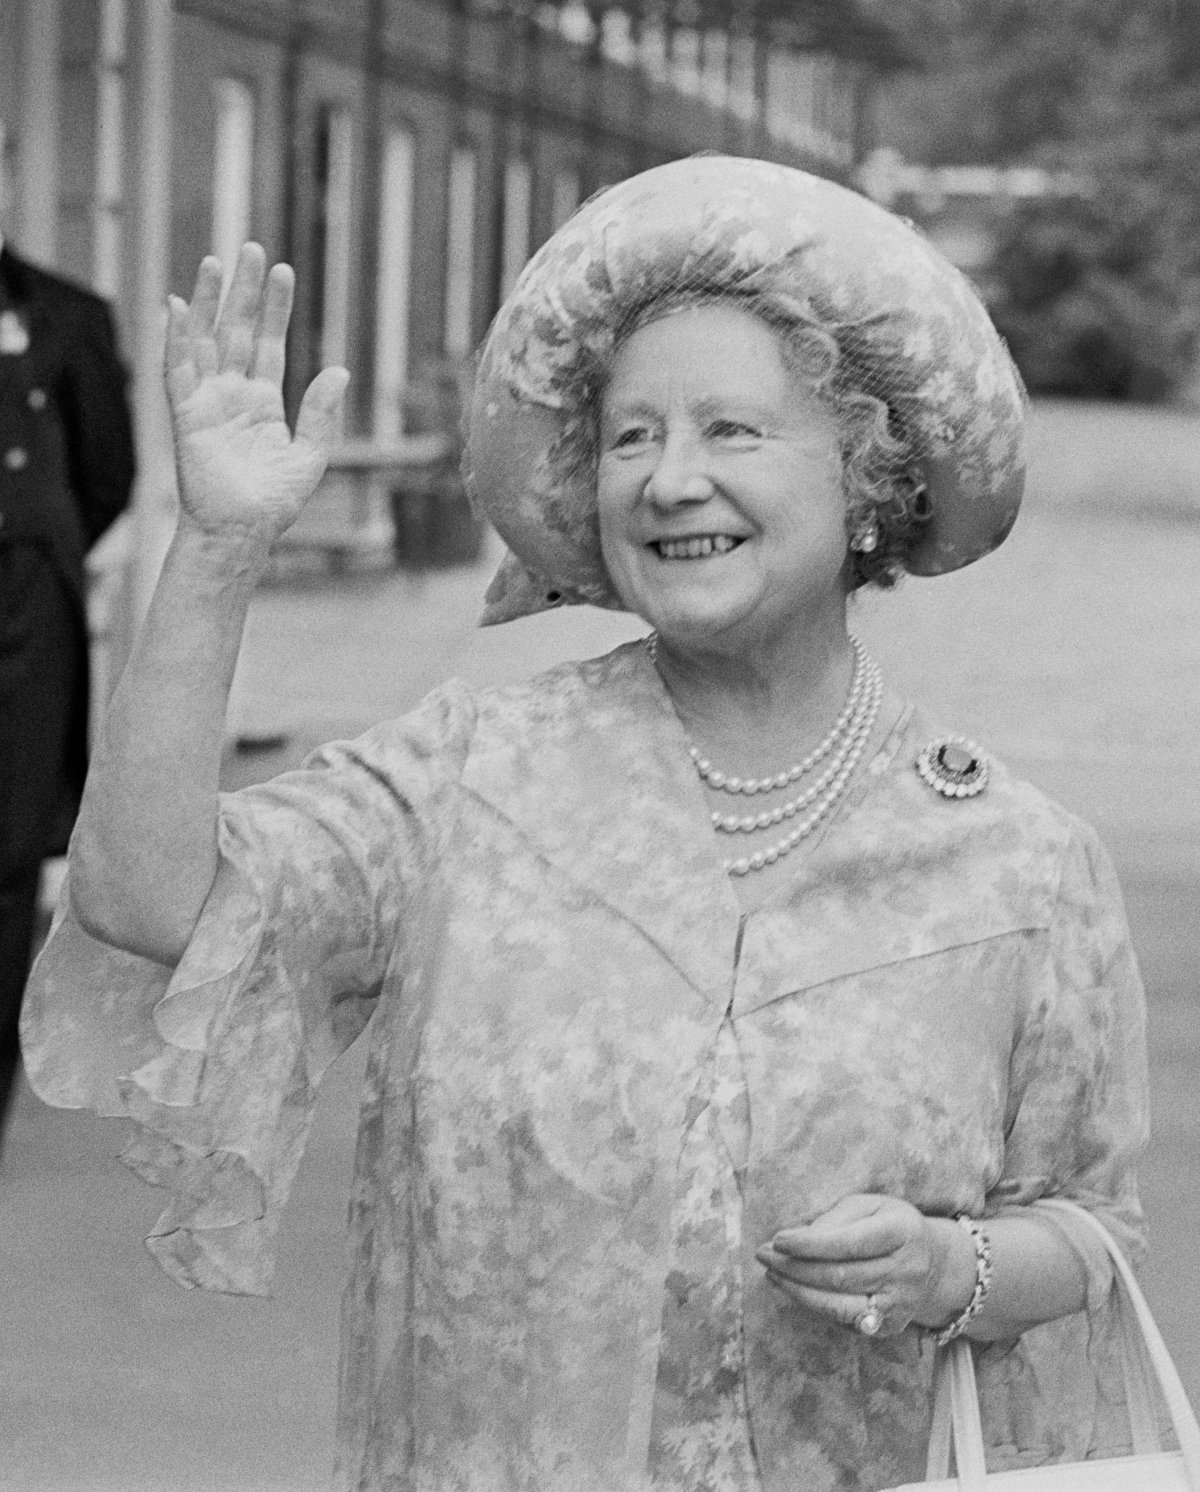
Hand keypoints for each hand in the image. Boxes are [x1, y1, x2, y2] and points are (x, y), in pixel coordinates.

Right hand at [165, 243, 349, 548]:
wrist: (243, 532)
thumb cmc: (273, 503)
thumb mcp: (309, 456)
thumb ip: (321, 415)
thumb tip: (339, 371)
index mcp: (262, 403)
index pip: (269, 344)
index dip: (276, 308)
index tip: (284, 271)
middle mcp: (233, 394)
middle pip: (238, 331)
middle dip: (246, 291)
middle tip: (253, 248)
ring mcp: (207, 401)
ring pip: (207, 339)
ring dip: (210, 301)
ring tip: (218, 261)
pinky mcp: (186, 414)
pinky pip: (177, 369)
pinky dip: (176, 338)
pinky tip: (179, 305)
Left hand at [755, 1194, 975, 1337]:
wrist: (935, 1265)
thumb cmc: (891, 1225)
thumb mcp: (870, 1206)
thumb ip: (836, 1218)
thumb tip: (796, 1238)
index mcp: (902, 1232)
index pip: (850, 1242)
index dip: (811, 1243)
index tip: (778, 1240)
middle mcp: (906, 1271)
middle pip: (841, 1276)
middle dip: (795, 1267)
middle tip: (763, 1256)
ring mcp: (899, 1304)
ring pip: (841, 1306)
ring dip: (799, 1292)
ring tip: (772, 1276)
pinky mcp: (890, 1327)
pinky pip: (846, 1321)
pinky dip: (816, 1307)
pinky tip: (795, 1290)